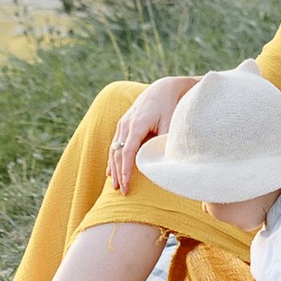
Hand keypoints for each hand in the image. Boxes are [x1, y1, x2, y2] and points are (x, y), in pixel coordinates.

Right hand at [107, 75, 194, 193]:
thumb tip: (163, 161)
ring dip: (113, 168)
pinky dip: (112, 159)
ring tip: (115, 185)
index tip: (126, 183)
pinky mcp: (122, 125)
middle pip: (117, 153)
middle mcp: (126, 124)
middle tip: (122, 191)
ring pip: (113, 150)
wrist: (161, 89)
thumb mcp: (170, 122)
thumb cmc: (168, 106)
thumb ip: (164, 140)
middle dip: (119, 173)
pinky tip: (110, 172)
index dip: (126, 168)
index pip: (127, 151)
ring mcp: (122, 124)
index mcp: (137, 124)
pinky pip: (114, 145)